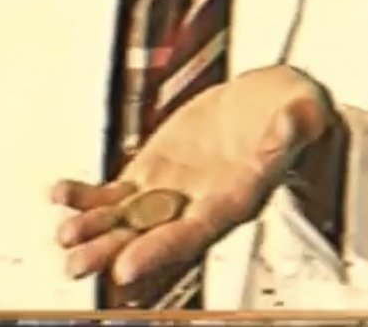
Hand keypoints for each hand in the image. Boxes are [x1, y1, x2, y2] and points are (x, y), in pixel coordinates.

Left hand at [51, 65, 334, 286]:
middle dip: (114, 252)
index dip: (163, 249)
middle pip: (153, 237)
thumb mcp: (304, 111)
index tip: (128, 265)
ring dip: (95, 230)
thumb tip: (291, 123)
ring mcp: (175, 189)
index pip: (197, 232)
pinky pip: (117, 192)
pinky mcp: (156, 169)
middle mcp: (202, 203)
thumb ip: (295, 124)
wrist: (270, 102)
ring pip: (128, 219)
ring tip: (65, 236)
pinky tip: (63, 196)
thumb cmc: (293, 111)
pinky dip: (89, 197)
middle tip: (78, 265)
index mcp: (238, 198)